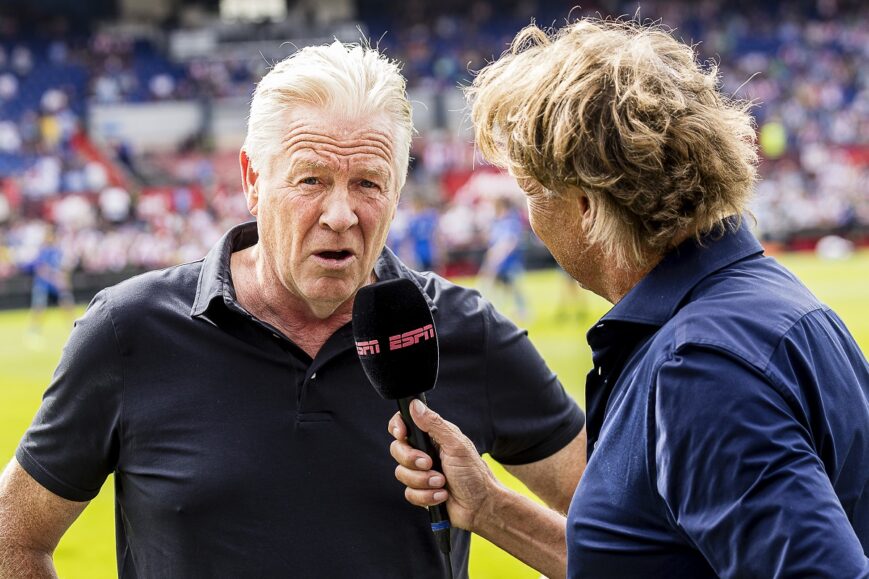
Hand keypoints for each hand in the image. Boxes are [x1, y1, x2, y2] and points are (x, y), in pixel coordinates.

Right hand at [388, 400, 499, 531]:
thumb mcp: (456, 445)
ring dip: (423, 480)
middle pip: (397, 449)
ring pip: (401, 473)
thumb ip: (434, 425)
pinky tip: (441, 495)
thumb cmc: (474, 474)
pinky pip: (409, 493)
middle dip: (412, 459)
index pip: (405, 425)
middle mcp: (424, 453)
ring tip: (442, 482)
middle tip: (429, 463)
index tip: (402, 434)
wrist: (481, 506)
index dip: (398, 428)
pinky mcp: (420, 491)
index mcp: (433, 437)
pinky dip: (426, 496)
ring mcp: (421, 473)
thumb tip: (415, 406)